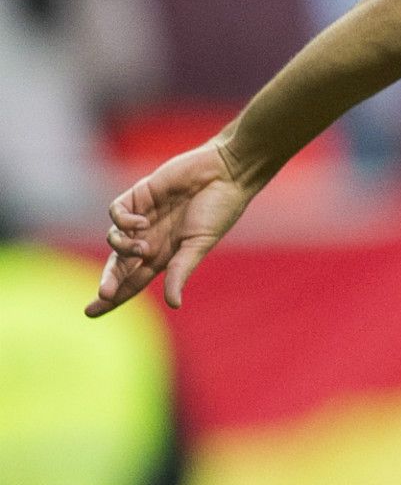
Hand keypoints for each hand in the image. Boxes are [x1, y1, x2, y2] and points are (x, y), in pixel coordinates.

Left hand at [86, 142, 254, 316]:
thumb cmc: (219, 210)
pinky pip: (116, 212)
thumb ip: (181, 272)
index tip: (90, 312)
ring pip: (115, 239)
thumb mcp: (199, 245)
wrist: (225, 172)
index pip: (133, 280)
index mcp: (166, 255)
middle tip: (103, 293)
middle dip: (109, 280)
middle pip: (119, 265)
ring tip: (142, 247)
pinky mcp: (139, 195)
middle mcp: (151, 238)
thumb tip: (173, 304)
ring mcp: (144, 216)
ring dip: (123, 248)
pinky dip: (122, 221)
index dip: (113, 297)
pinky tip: (140, 222)